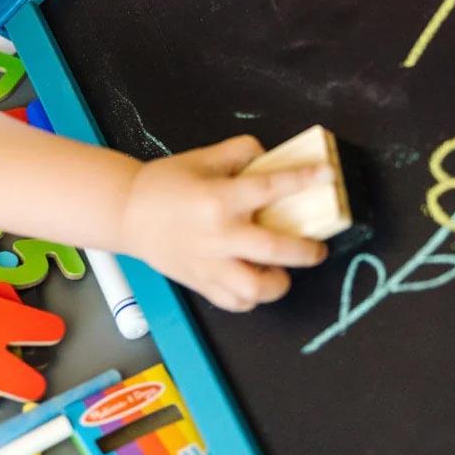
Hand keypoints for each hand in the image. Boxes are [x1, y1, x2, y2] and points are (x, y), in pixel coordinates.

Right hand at [121, 135, 328, 310]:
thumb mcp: (202, 157)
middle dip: (306, 250)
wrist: (126, 213)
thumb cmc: (163, 183)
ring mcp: (210, 265)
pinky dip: (251, 297)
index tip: (329, 176)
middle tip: (317, 248)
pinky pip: (236, 301)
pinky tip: (254, 281)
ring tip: (279, 271)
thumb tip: (270, 158)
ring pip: (257, 289)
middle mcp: (219, 236)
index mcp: (219, 199)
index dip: (304, 180)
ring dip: (277, 282)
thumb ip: (239, 153)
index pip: (272, 188)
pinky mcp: (201, 284)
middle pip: (276, 250)